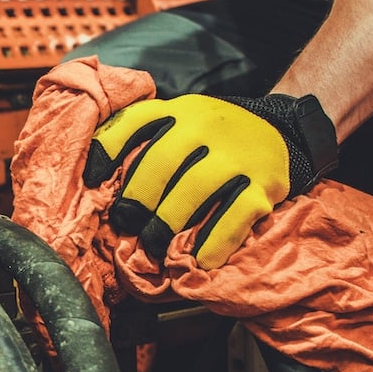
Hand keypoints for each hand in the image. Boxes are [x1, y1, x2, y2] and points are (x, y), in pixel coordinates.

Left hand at [83, 93, 337, 267]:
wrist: (281, 129)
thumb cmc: (214, 136)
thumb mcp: (181, 121)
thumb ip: (145, 135)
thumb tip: (96, 175)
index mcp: (180, 111)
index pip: (135, 122)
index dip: (107, 150)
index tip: (91, 182)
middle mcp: (206, 126)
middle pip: (160, 163)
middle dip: (137, 200)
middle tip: (126, 226)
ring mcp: (237, 155)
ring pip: (193, 191)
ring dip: (167, 224)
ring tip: (153, 247)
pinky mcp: (264, 184)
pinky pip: (234, 217)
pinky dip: (213, 243)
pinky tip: (198, 260)